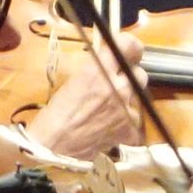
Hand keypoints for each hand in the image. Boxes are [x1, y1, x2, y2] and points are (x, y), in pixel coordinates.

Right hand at [24, 28, 145, 158]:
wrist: (53, 146)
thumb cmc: (56, 113)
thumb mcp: (75, 80)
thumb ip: (97, 69)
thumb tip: (110, 60)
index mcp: (99, 70)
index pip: (129, 45)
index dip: (130, 46)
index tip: (128, 49)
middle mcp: (117, 86)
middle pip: (139, 73)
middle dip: (129, 77)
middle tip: (116, 83)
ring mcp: (126, 109)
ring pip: (139, 97)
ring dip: (128, 100)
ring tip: (109, 109)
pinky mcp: (129, 129)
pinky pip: (136, 121)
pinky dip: (126, 124)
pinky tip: (112, 127)